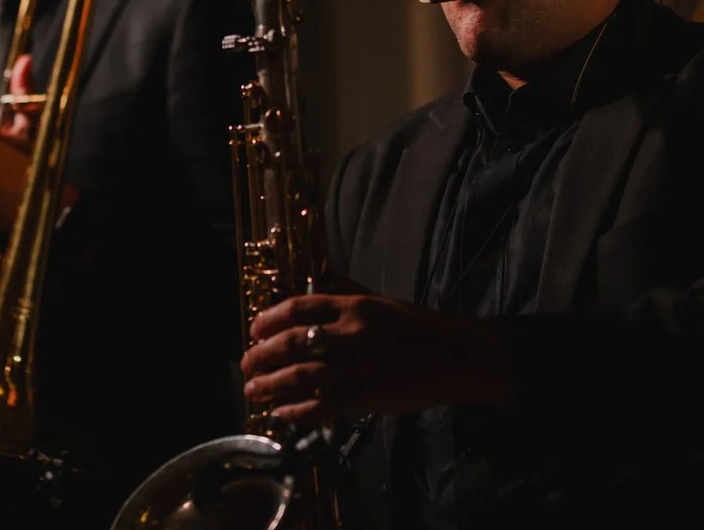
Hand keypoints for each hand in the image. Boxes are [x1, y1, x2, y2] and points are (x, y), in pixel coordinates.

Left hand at [240, 291, 514, 423]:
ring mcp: (358, 366)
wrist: (457, 356)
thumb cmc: (418, 328)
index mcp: (353, 306)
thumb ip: (345, 297)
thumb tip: (312, 288)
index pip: (298, 307)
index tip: (254, 329)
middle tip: (245, 364)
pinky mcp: (367, 396)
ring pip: (301, 376)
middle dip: (261, 355)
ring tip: (253, 391)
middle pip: (291, 342)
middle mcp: (351, 333)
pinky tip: (283, 415)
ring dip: (270, 385)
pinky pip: (322, 406)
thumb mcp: (379, 302)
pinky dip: (297, 412)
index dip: (269, 319)